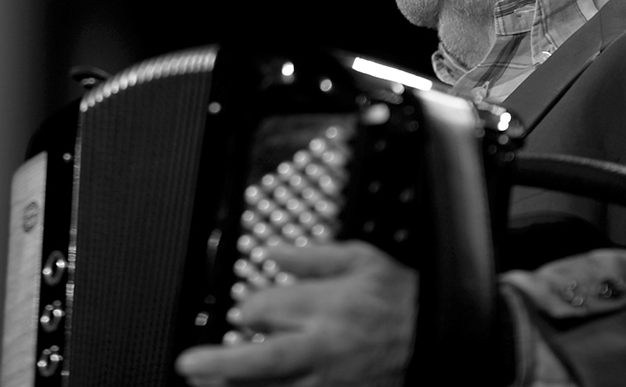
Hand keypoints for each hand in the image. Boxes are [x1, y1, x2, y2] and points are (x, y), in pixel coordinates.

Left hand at [175, 240, 416, 386]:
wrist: (437, 337)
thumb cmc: (401, 298)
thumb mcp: (361, 259)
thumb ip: (313, 257)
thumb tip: (274, 252)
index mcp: (326, 305)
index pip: (265, 309)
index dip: (248, 310)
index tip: (244, 312)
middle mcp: (321, 346)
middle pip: (258, 360)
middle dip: (217, 363)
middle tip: (188, 364)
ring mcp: (328, 380)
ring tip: (202, 385)